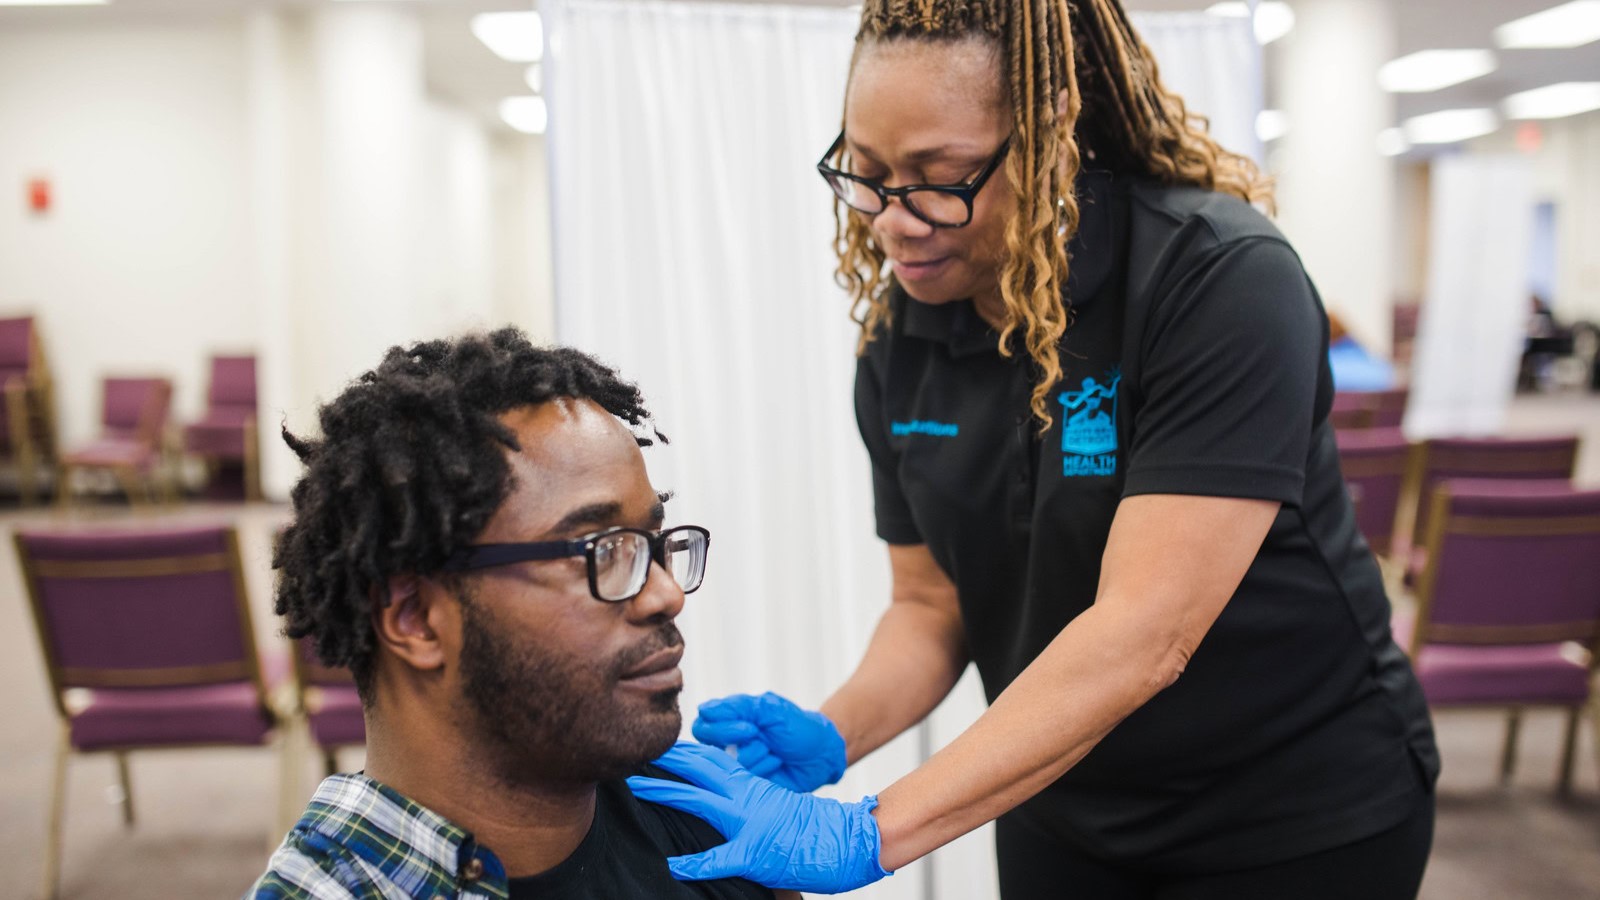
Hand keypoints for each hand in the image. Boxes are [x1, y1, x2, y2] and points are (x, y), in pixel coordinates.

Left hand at [627, 741, 890, 893]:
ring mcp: (751, 823)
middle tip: (633, 757)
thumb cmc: (817, 829)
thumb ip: (753, 803)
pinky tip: (673, 866)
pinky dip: (695, 863)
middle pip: (699, 772)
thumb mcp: (779, 807)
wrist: (849, 839)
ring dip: (667, 793)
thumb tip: (732, 803)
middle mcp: (749, 798)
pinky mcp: (757, 852)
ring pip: (701, 802)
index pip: (712, 763)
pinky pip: (720, 859)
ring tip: (636, 789)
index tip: (658, 747)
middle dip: (665, 764)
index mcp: (754, 787)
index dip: (683, 754)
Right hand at [691, 692, 846, 792]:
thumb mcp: (769, 709)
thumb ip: (737, 707)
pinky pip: (745, 780)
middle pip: (709, 749)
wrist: (821, 753)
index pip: (702, 726)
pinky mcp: (748, 785)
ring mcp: (737, 766)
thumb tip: (704, 709)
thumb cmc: (796, 726)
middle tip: (763, 738)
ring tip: (776, 751)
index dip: (722, 729)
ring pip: (732, 766)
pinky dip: (767, 769)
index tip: (750, 727)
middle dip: (742, 743)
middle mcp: (727, 745)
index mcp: (728, 721)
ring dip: (760, 755)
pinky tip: (778, 764)